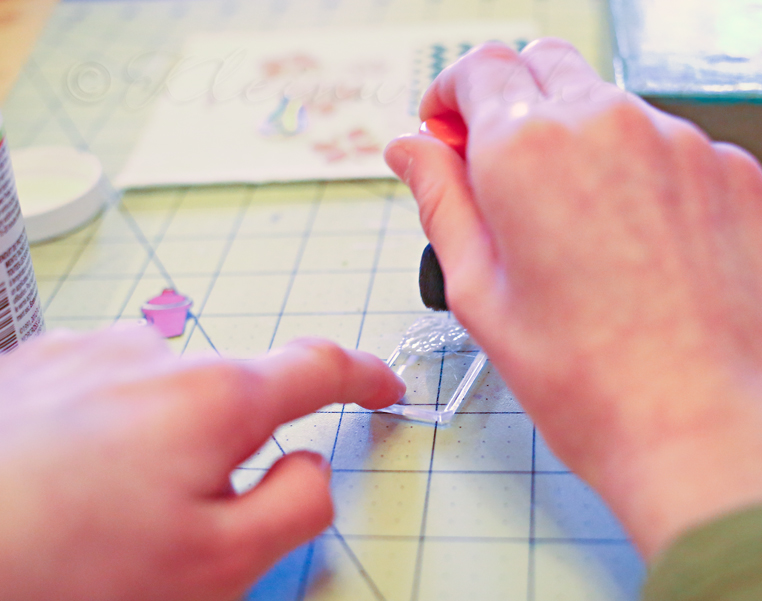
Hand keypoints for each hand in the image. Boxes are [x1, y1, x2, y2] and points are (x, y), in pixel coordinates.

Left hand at [0, 325, 403, 600]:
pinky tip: (69, 475)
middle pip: (233, 390)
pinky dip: (110, 424)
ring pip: (166, 391)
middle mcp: (156, 355)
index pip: (320, 367)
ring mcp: (91, 350)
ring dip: (163, 436)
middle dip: (230, 445)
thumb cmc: (68, 568)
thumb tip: (311, 465)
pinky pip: (108, 384)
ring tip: (107, 500)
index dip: (365, 375)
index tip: (385, 386)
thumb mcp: (218, 566)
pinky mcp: (38, 361)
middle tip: (182, 516)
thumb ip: (297, 506)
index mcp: (215, 398)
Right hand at [385, 38, 761, 556]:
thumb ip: (441, 204)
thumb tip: (412, 151)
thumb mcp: (482, 296)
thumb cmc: (592, 385)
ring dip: (579, 139)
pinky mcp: (733, 171)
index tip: (448, 133)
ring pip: (610, 104)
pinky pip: (669, 144)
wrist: (710, 432)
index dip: (451, 96)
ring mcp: (681, 142)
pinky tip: (639, 244)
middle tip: (504, 175)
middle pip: (545, 66)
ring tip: (579, 230)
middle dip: (512, 103)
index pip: (479, 69)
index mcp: (530, 151)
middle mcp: (609, 124)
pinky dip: (640, 171)